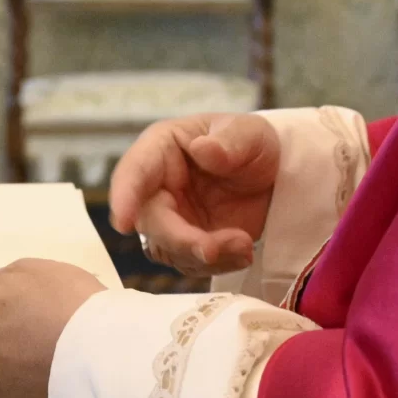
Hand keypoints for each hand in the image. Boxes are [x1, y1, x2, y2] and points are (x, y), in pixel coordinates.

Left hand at [0, 259, 105, 397]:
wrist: (111, 361)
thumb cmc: (57, 306)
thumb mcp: (22, 273)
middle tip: (21, 301)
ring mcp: (10, 394)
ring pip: (3, 361)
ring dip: (19, 343)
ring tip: (57, 322)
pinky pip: (31, 377)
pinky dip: (43, 361)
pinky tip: (72, 344)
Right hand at [106, 112, 280, 274]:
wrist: (273, 173)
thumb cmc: (249, 142)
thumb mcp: (248, 133)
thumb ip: (229, 141)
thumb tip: (203, 149)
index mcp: (161, 149)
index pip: (134, 171)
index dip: (125, 196)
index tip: (123, 223)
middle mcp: (157, 186)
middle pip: (150, 221)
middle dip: (180, 240)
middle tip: (212, 249)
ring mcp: (171, 218)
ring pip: (168, 249)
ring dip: (205, 256)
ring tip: (244, 245)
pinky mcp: (187, 243)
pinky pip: (191, 263)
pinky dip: (218, 265)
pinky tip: (242, 251)